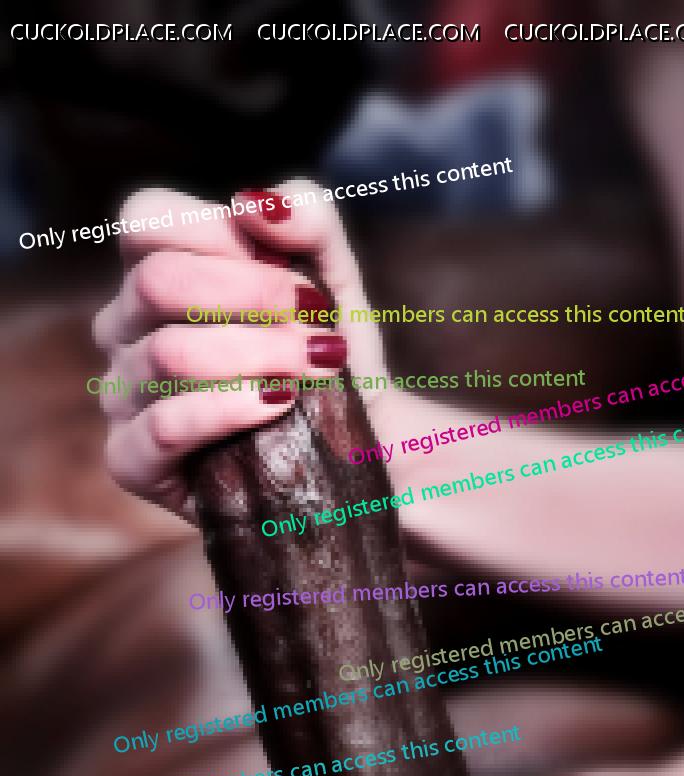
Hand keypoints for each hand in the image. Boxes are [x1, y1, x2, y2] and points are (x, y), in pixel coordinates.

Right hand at [93, 183, 388, 518]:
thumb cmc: (329, 353)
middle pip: (157, 283)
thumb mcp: (334, 275)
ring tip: (313, 370)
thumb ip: (308, 219)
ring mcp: (122, 395)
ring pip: (169, 356)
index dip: (222, 235)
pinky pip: (164, 426)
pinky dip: (230, 411)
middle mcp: (124, 329)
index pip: (146, 219)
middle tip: (316, 328)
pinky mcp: (133, 461)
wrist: (359, 442)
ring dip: (258, 358)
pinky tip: (278, 405)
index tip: (290, 274)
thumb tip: (254, 203)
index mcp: (155, 270)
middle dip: (252, 298)